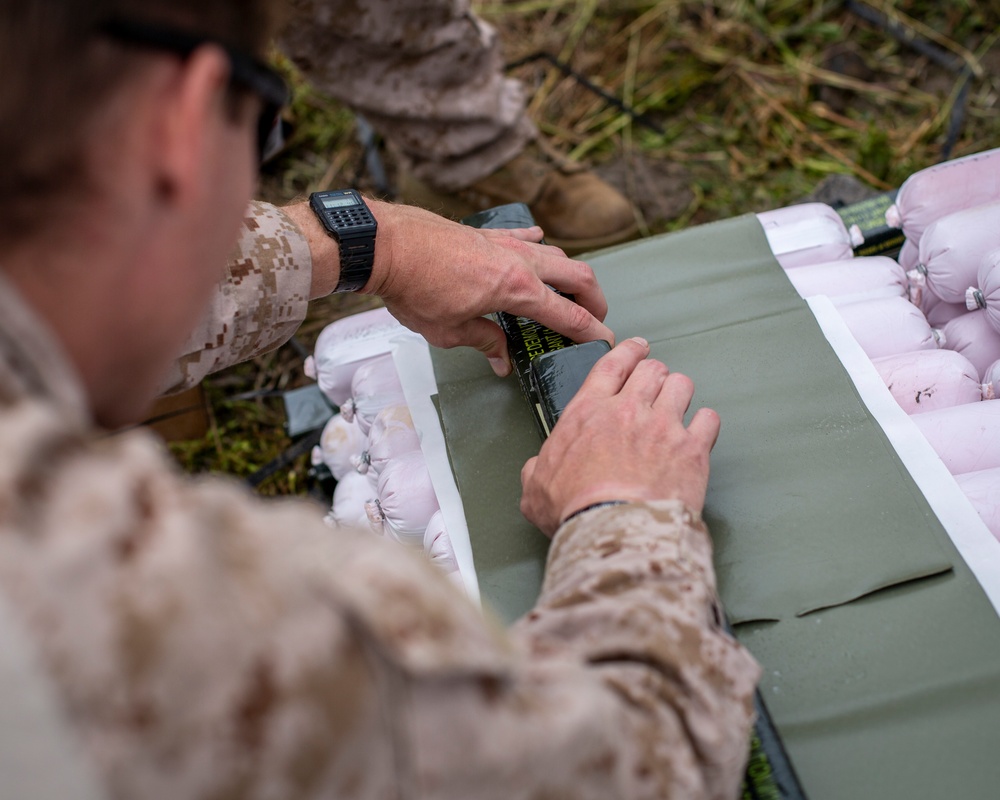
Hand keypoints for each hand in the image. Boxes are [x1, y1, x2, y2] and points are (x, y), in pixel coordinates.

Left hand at [366, 202, 614, 375]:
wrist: (387, 244)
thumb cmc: (414, 287)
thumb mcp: (450, 331)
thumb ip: (484, 343)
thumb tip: (502, 360)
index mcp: (517, 290)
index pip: (568, 314)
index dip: (591, 331)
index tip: (605, 341)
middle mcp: (520, 261)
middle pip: (577, 275)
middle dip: (595, 298)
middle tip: (597, 317)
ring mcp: (505, 243)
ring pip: (554, 254)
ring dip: (569, 273)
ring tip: (569, 291)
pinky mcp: (487, 234)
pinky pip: (524, 237)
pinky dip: (538, 244)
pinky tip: (540, 243)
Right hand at [520, 338, 720, 535]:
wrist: (615, 532)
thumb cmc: (576, 511)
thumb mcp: (536, 488)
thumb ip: (537, 470)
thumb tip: (536, 470)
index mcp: (588, 413)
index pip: (611, 365)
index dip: (627, 352)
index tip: (636, 349)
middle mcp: (628, 411)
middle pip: (650, 370)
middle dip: (654, 374)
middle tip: (655, 383)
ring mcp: (663, 427)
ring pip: (681, 386)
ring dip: (679, 393)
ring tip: (677, 407)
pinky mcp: (692, 449)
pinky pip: (709, 420)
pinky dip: (705, 424)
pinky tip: (699, 433)